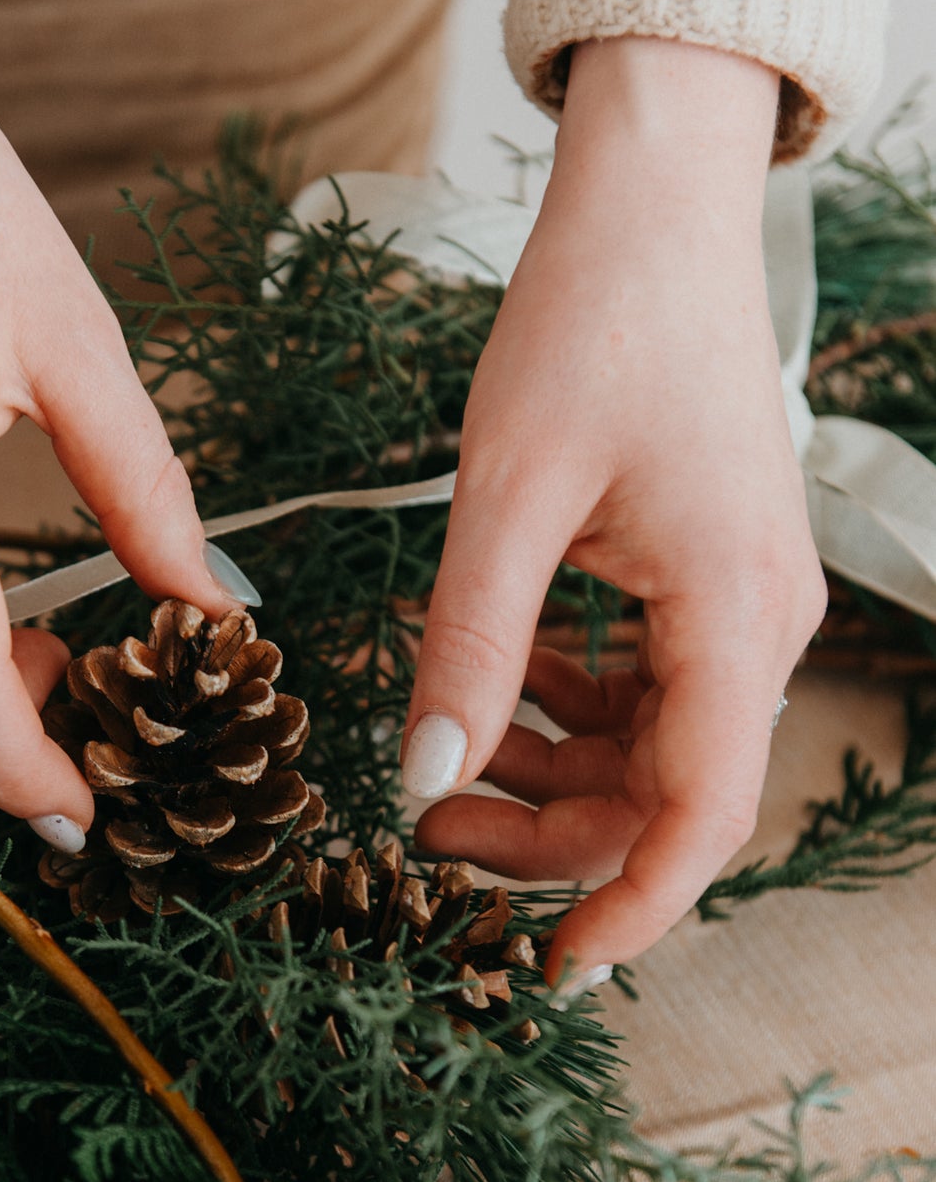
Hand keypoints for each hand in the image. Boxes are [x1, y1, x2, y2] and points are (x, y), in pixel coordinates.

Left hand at [400, 39, 827, 986]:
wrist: (654, 210)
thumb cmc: (591, 323)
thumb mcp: (507, 495)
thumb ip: (469, 648)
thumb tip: (420, 782)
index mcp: (734, 614)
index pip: (699, 814)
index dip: (627, 907)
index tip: (550, 972)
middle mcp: (761, 624)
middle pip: (666, 795)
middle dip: (549, 833)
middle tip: (425, 827)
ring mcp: (742, 604)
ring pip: (652, 752)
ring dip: (552, 773)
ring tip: (442, 753)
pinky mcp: (707, 580)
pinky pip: (645, 691)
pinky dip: (568, 709)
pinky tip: (499, 681)